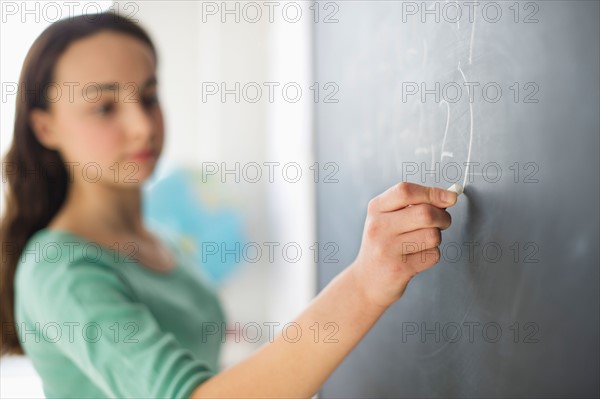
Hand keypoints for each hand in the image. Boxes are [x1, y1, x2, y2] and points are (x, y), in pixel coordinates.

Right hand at [350, 182, 457, 309]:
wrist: (366, 281)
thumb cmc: (383, 245)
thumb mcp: (388, 219)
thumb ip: (413, 205)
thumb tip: (448, 196)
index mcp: (376, 208)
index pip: (406, 191)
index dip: (433, 192)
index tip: (450, 197)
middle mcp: (379, 227)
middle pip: (425, 213)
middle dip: (443, 217)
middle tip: (442, 222)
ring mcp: (387, 248)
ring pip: (433, 235)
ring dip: (436, 238)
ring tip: (423, 242)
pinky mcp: (399, 268)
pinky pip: (432, 255)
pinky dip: (431, 255)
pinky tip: (417, 257)